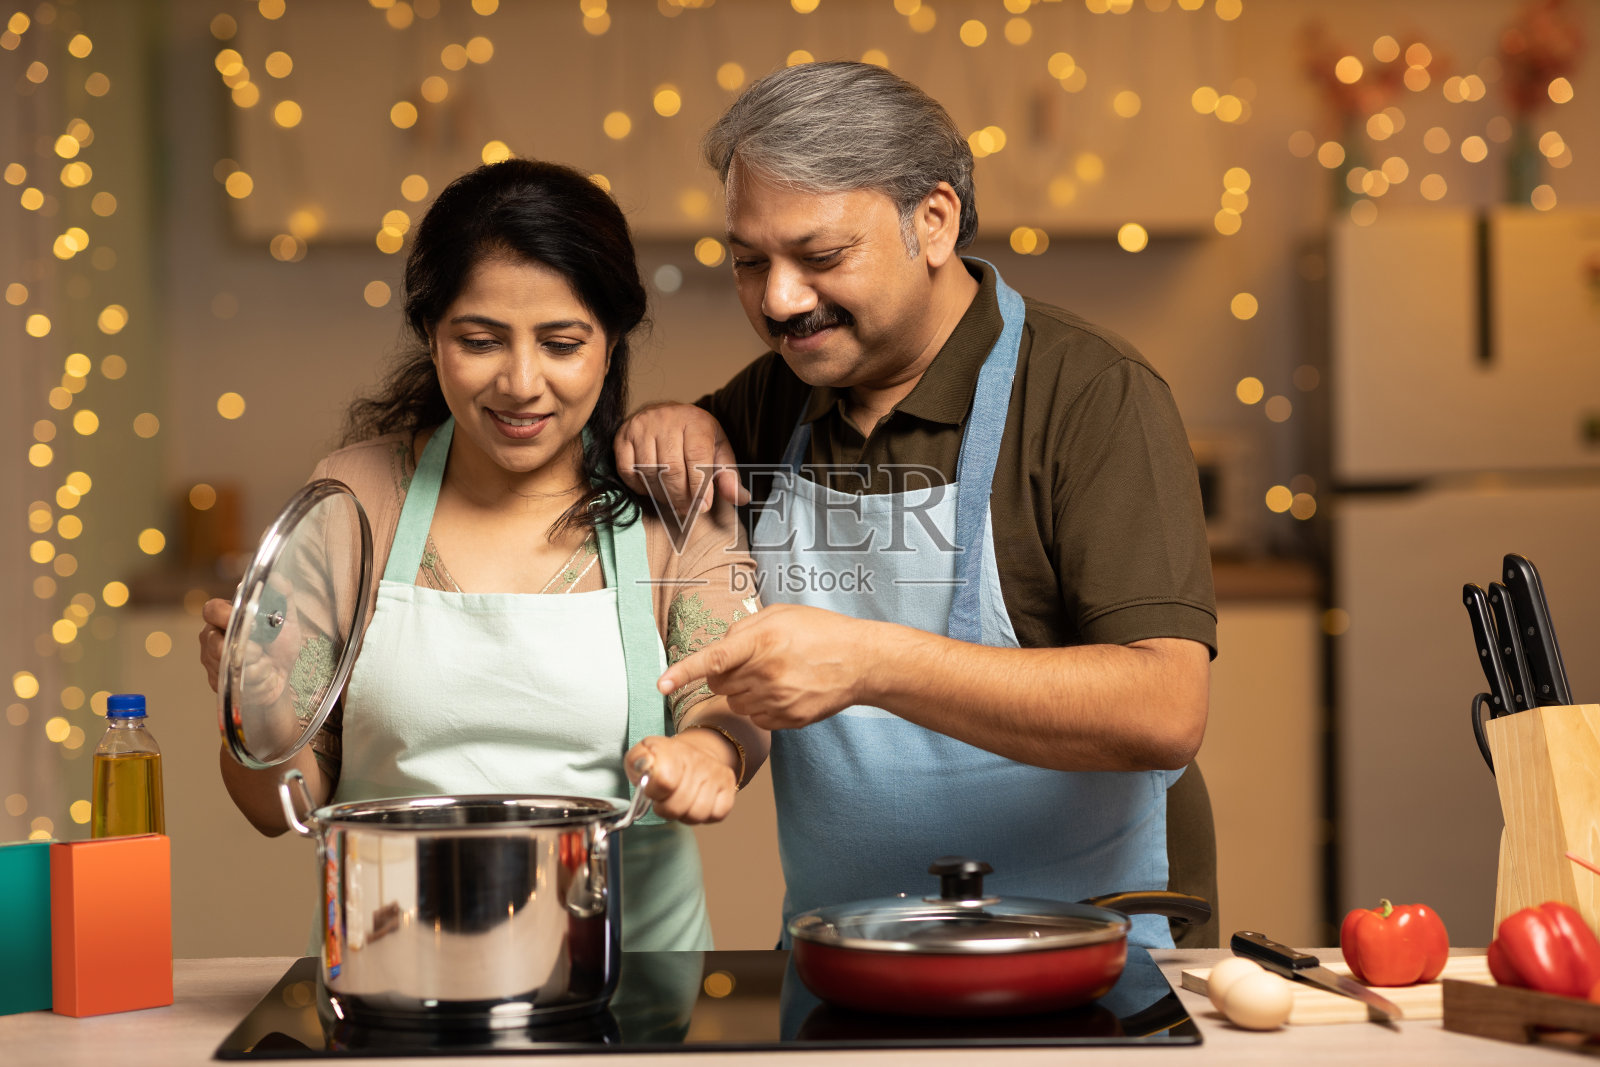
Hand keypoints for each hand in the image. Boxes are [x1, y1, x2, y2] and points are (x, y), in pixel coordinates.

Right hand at [197, 595, 292, 710]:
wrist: (285, 677)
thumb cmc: (280, 645)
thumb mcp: (286, 618)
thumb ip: (281, 595)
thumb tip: (274, 576)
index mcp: (225, 617)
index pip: (212, 610)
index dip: (224, 614)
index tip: (246, 619)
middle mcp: (213, 638)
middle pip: (214, 641)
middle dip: (244, 647)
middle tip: (262, 649)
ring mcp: (212, 661)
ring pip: (228, 662)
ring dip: (255, 664)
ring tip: (267, 663)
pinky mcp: (218, 682)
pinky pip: (235, 680)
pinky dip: (256, 679)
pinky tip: (264, 676)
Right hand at [614, 402, 749, 515]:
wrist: (667, 414)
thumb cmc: (696, 437)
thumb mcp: (718, 450)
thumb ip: (728, 475)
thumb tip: (740, 498)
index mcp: (695, 421)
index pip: (697, 458)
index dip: (701, 487)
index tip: (703, 507)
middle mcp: (666, 419)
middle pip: (671, 469)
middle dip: (681, 496)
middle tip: (687, 510)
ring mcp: (641, 426)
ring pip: (649, 472)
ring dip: (661, 495)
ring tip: (673, 501)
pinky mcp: (622, 435)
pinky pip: (628, 470)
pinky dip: (640, 487)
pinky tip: (652, 489)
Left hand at [625, 732, 737, 823]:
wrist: (697, 752)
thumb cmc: (665, 761)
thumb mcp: (643, 754)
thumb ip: (636, 761)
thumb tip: (644, 767)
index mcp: (672, 751)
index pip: (664, 781)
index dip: (654, 793)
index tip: (652, 790)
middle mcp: (698, 760)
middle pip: (677, 806)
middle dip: (666, 809)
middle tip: (665, 799)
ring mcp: (716, 774)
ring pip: (697, 814)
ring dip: (685, 814)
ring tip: (681, 802)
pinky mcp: (729, 788)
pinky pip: (716, 815)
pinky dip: (705, 816)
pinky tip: (697, 803)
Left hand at [656, 604, 865, 729]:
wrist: (861, 661)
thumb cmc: (820, 632)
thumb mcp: (781, 614)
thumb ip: (744, 628)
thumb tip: (720, 646)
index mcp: (762, 641)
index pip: (713, 659)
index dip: (684, 672)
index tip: (661, 685)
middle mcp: (767, 673)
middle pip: (718, 684)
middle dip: (724, 674)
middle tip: (750, 661)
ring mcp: (778, 700)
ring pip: (735, 703)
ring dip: (743, 690)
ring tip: (773, 674)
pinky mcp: (787, 720)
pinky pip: (755, 718)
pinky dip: (761, 706)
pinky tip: (783, 690)